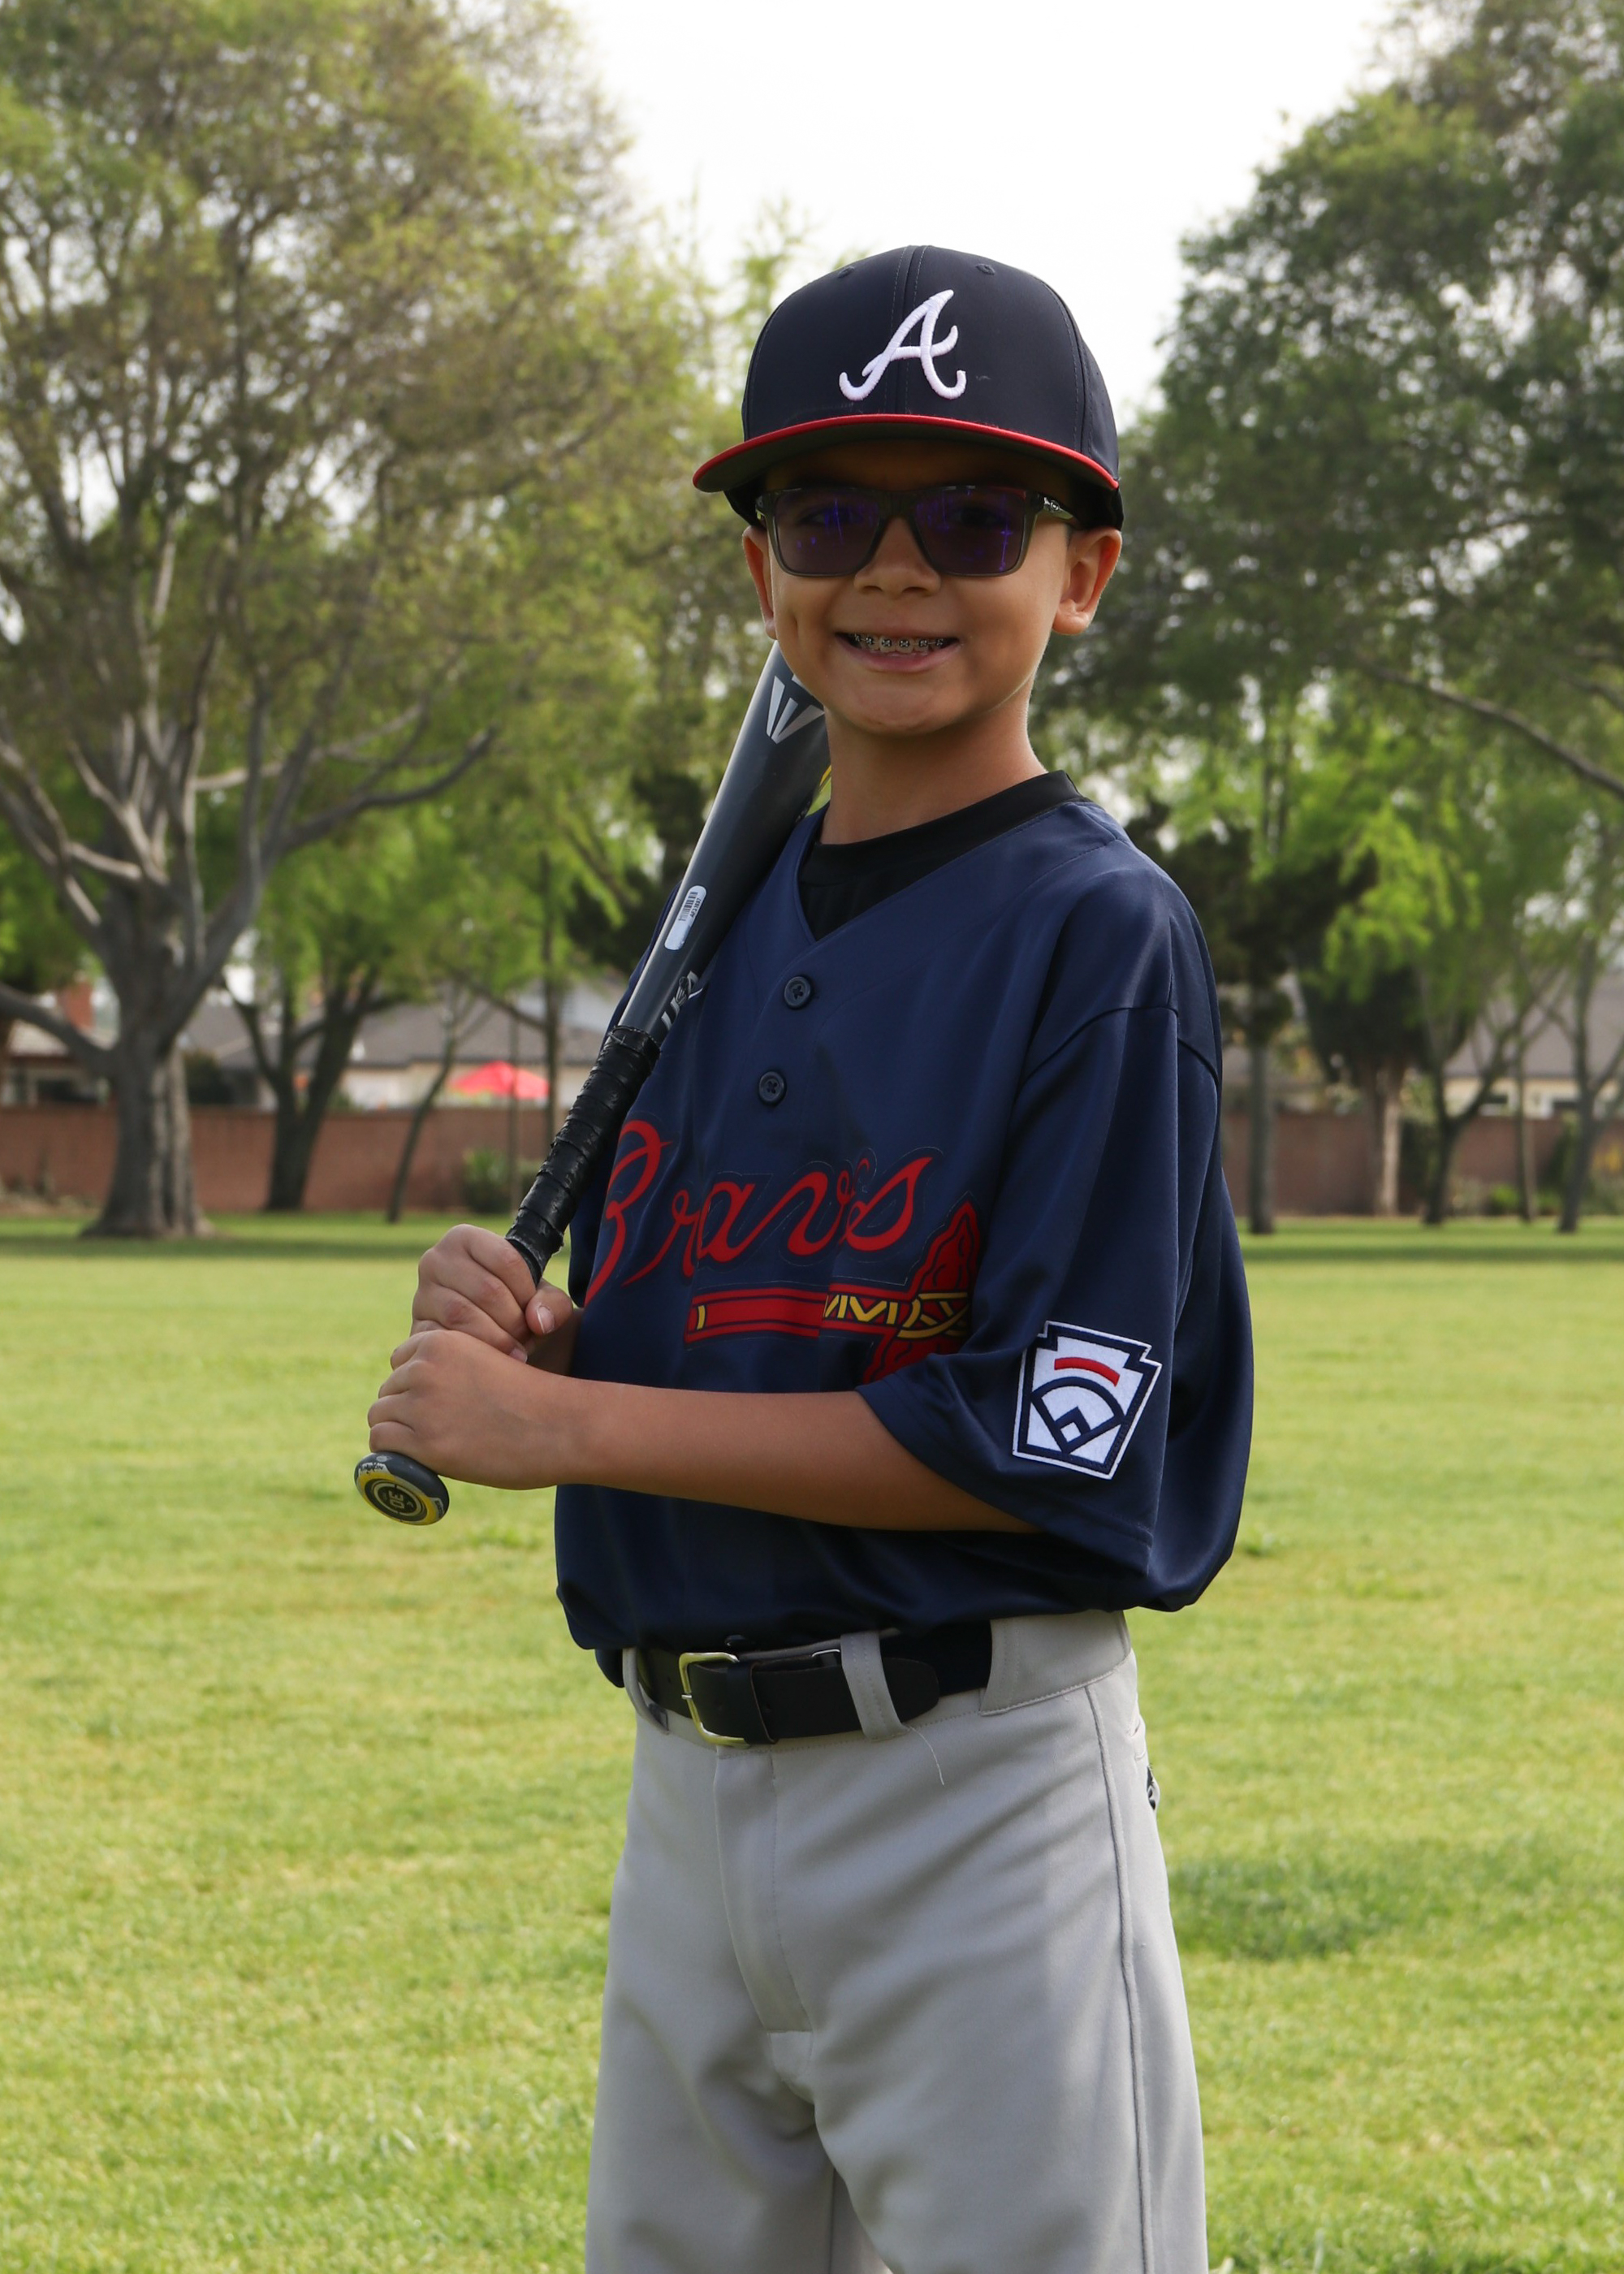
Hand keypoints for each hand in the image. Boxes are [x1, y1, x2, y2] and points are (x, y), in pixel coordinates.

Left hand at [368, 1327, 580, 1488]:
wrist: (561, 1425)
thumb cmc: (534, 1397)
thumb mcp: (488, 1359)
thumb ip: (453, 1368)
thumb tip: (422, 1398)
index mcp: (441, 1342)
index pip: (400, 1361)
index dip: (416, 1383)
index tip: (438, 1403)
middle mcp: (423, 1369)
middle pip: (388, 1390)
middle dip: (407, 1409)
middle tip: (441, 1430)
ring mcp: (422, 1406)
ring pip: (380, 1416)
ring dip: (399, 1432)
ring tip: (431, 1446)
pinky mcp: (425, 1443)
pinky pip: (383, 1444)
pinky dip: (393, 1454)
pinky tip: (418, 1459)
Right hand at [411, 1223, 579, 1370]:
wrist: (491, 1338)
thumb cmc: (517, 1308)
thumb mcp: (542, 1300)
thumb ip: (552, 1304)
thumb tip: (538, 1321)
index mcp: (464, 1239)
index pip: (505, 1259)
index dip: (527, 1290)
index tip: (534, 1309)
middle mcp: (435, 1260)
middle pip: (487, 1289)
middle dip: (515, 1320)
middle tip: (529, 1338)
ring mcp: (422, 1295)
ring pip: (463, 1315)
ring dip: (498, 1339)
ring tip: (516, 1351)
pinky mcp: (415, 1328)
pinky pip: (445, 1340)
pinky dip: (474, 1353)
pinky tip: (492, 1361)